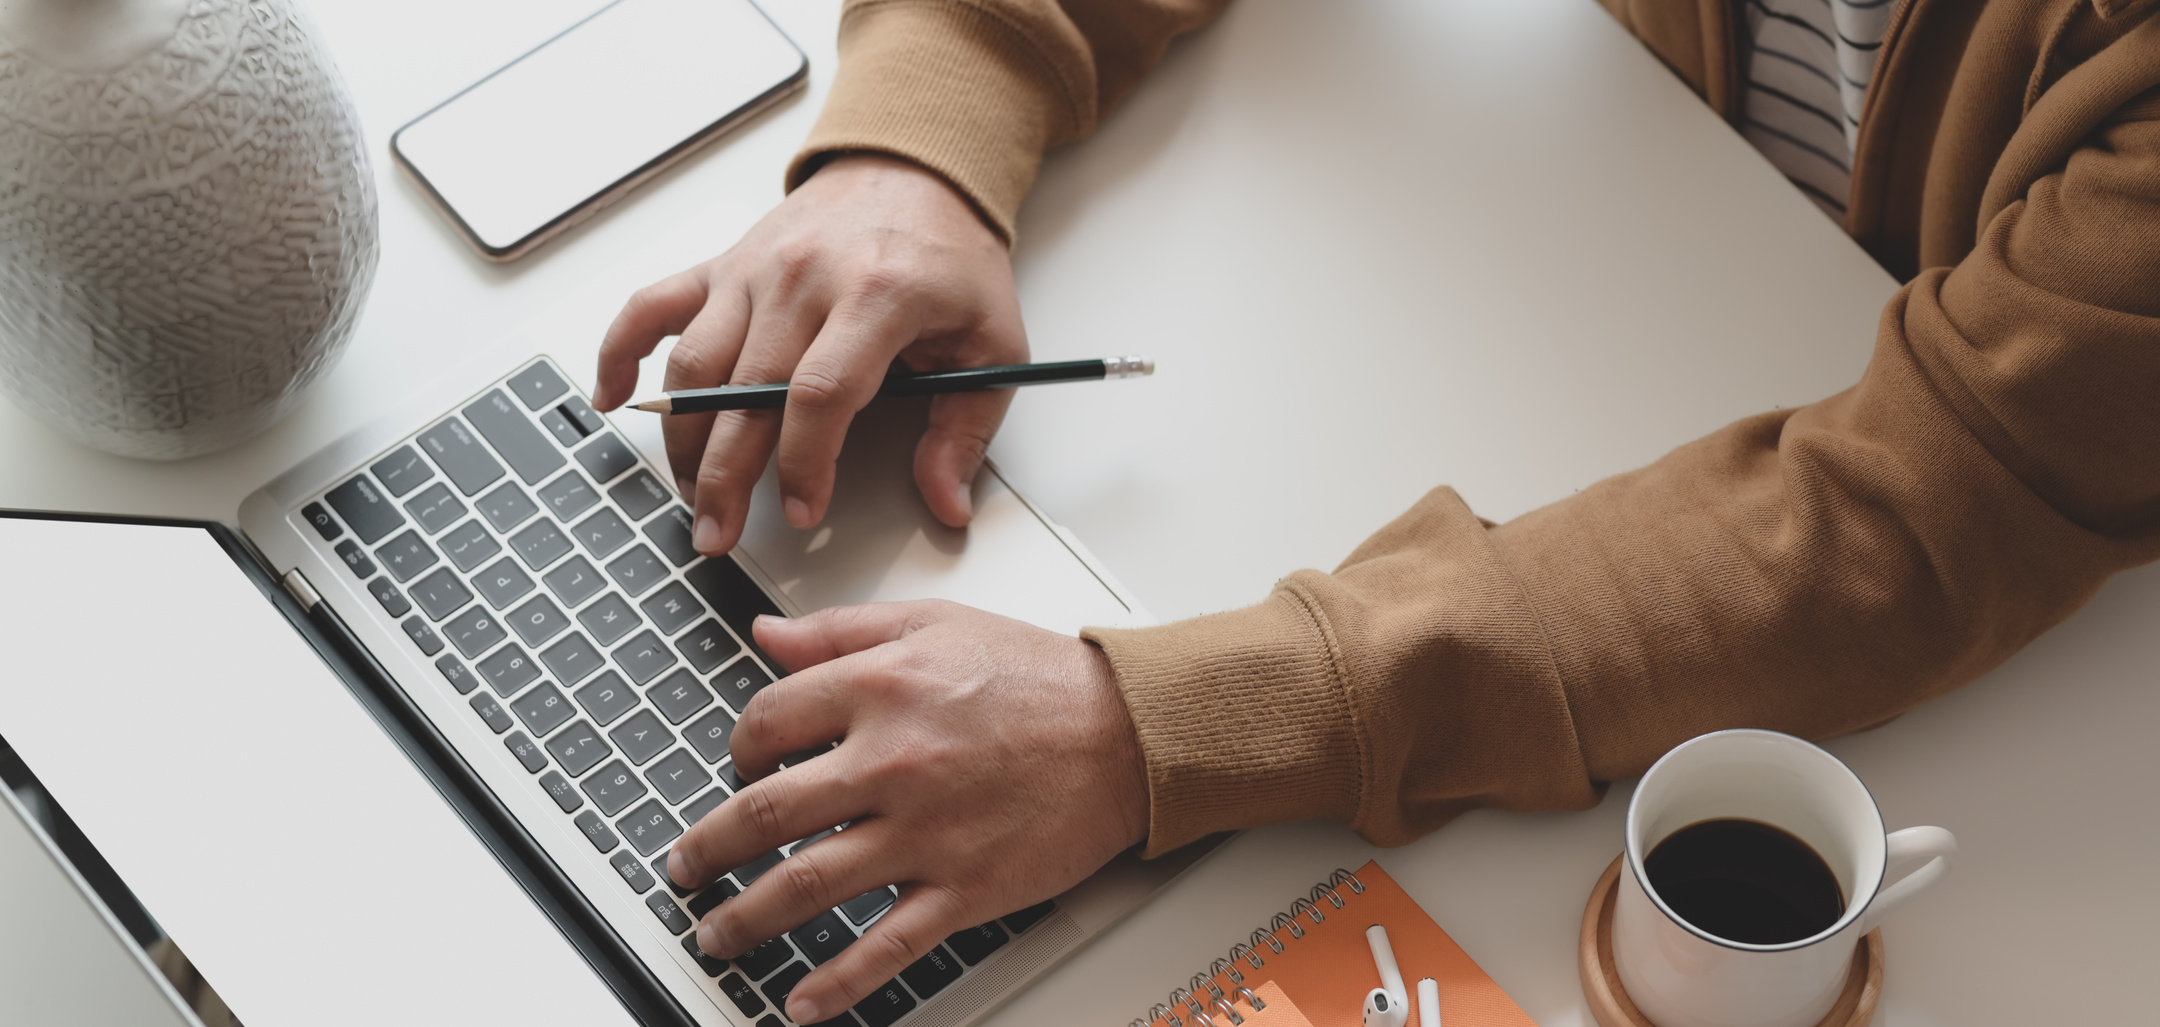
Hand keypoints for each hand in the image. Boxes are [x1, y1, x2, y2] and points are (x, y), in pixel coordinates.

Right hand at [592, 154, 1026, 556]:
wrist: (913, 171)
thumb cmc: (950, 260)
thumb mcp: (992, 342)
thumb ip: (966, 429)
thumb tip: (946, 503)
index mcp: (877, 295)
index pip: (820, 394)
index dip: (803, 463)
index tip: (803, 511)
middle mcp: (803, 278)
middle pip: (745, 391)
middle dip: (726, 476)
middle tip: (720, 534)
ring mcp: (753, 270)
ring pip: (695, 363)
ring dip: (682, 438)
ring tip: (693, 494)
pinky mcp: (722, 264)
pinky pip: (653, 306)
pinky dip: (619, 350)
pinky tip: (611, 397)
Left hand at [666, 601, 1149, 1023]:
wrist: (1130, 732)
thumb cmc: (1041, 677)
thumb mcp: (937, 623)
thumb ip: (843, 629)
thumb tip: (767, 635)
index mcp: (881, 688)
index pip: (767, 721)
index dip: (738, 746)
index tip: (737, 765)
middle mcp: (893, 762)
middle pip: (763, 813)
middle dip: (707, 847)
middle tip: (685, 865)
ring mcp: (925, 833)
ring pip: (806, 884)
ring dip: (745, 917)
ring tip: (716, 935)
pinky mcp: (964, 888)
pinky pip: (885, 945)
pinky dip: (836, 981)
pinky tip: (801, 1000)